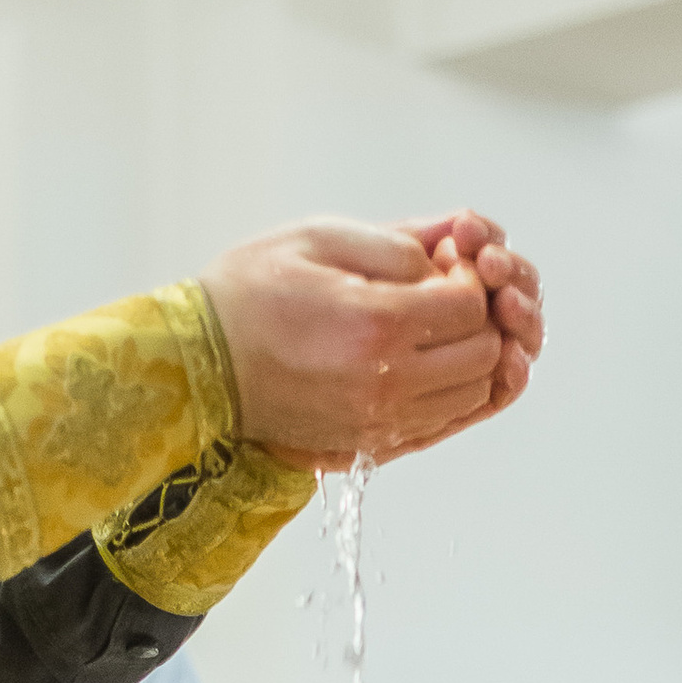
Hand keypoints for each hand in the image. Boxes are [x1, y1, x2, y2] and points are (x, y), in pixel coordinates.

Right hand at [199, 215, 539, 467]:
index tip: (439, 264)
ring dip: (466, 358)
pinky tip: (417, 362)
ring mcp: (380, 422)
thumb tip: (449, 257)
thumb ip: (397, 243)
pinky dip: (446, 392)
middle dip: (476, 318)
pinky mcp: (370, 444)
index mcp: (378, 324)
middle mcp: (387, 383)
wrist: (197, 365)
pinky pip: (440, 423)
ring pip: (471, 394)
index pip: (471, 306)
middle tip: (440, 295)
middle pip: (483, 355)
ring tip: (428, 329)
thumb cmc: (249, 293)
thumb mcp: (319, 238)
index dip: (467, 277)